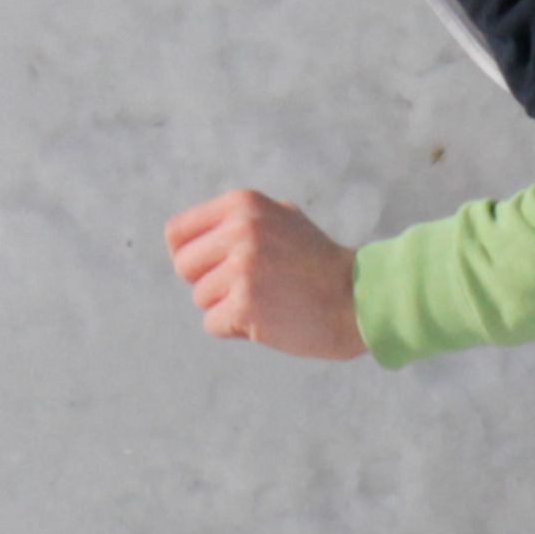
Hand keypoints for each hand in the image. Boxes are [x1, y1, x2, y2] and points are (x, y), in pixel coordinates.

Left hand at [165, 188, 367, 361]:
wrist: (357, 297)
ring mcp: (241, 268)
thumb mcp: (281, 218)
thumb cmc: (317, 261)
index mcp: (242, 204)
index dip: (190, 255)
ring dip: (227, 307)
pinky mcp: (245, 304)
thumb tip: (185, 236)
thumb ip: (238, 220)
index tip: (210, 267)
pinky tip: (267, 319)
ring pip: (200, 298)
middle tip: (246, 287)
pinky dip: (235, 329)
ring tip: (266, 300)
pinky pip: (213, 324)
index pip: (177, 233)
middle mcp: (239, 230)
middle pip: (184, 267)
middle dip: (208, 282)